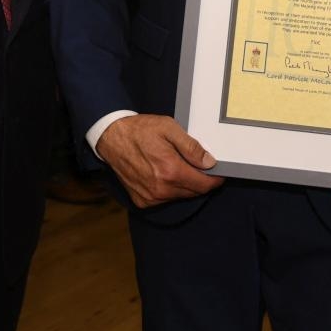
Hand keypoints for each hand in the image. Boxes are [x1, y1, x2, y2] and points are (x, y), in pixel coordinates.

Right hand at [95, 114, 222, 208]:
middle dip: (201, 181)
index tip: (219, 173)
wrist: (111, 138)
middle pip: (194, 192)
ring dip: (185, 185)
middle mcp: (161, 189)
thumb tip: (210, 162)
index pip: (204, 185)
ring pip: (180, 196)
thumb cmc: (140, 130)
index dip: (215, 180)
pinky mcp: (142, 201)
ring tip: (178, 166)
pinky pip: (165, 199)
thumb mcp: (169, 128)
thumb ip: (191, 147)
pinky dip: (170, 189)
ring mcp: (150, 197)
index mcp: (170, 171)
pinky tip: (164, 174)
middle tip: (199, 166)